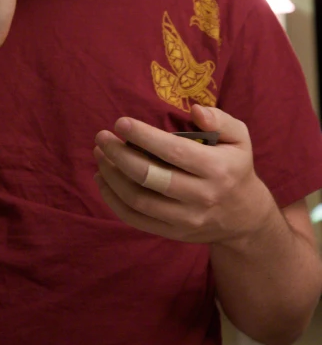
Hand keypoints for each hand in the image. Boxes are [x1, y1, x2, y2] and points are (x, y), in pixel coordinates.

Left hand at [93, 104, 274, 244]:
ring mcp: (186, 219)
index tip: (120, 123)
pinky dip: (113, 200)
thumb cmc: (235, 166)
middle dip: (119, 155)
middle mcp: (201, 196)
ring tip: (99, 154)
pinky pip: (135, 219)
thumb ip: (220, 119)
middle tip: (102, 137)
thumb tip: (196, 110)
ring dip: (112, 176)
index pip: (173, 151)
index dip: (143, 136)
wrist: (245, 217)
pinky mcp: (173, 233)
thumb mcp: (239, 137)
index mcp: (217, 169)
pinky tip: (102, 179)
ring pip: (138, 200)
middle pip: (150, 177)